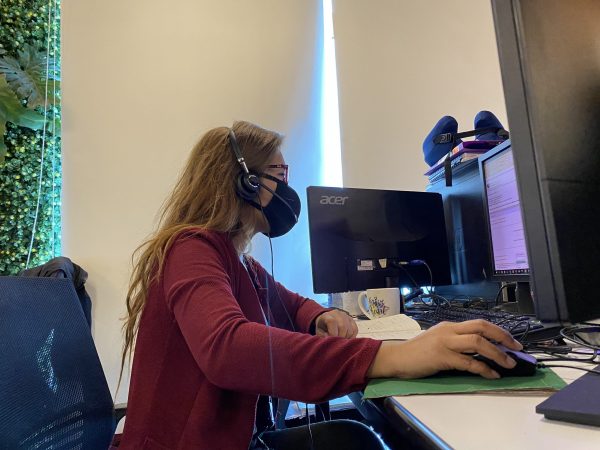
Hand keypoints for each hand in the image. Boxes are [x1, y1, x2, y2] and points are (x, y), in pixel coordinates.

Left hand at [314, 309, 357, 338]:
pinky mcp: (352, 320)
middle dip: (340, 337)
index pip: (332, 321)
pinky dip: (352, 336)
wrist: (327, 319)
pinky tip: (346, 338)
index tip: (332, 340)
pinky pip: (355, 330)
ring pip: (350, 330)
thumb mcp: (318, 331)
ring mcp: (346, 316)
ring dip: (346, 338)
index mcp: (327, 316)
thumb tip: (330, 339)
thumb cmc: (322, 327)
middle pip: (342, 326)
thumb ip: (322, 336)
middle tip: (337, 343)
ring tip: (341, 340)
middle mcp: (338, 314)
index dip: (333, 333)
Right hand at [367, 320, 523, 379]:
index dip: (499, 331)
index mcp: (450, 326)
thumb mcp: (438, 341)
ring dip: (497, 353)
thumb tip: (480, 351)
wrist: (397, 358)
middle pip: (481, 327)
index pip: (479, 323)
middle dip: (502, 337)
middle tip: (517, 348)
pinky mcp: (442, 357)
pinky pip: (468, 362)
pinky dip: (483, 369)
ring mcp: (445, 343)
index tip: (512, 341)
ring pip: (477, 343)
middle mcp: (449, 331)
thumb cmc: (417, 352)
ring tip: (508, 364)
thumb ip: (456, 342)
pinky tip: (492, 375)